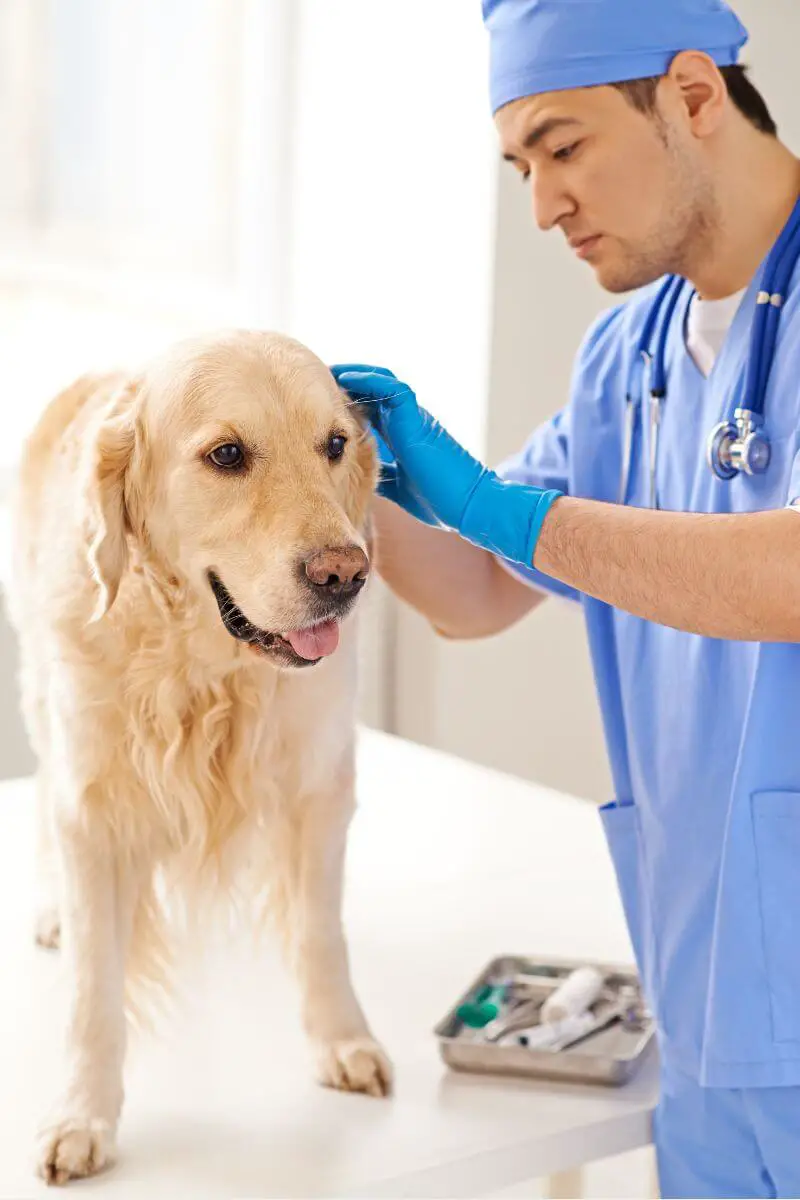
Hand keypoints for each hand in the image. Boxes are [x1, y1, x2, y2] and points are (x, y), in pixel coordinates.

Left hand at [331, 364, 439, 526]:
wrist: (465, 504)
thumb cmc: (438, 500)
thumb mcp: (400, 487)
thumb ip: (383, 475)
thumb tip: (359, 476)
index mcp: (403, 437)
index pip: (372, 412)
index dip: (349, 404)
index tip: (324, 403)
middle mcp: (408, 422)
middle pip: (374, 392)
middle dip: (347, 383)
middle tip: (319, 381)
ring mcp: (413, 417)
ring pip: (382, 382)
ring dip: (355, 374)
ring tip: (329, 371)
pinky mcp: (416, 417)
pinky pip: (392, 388)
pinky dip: (369, 379)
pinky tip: (347, 377)